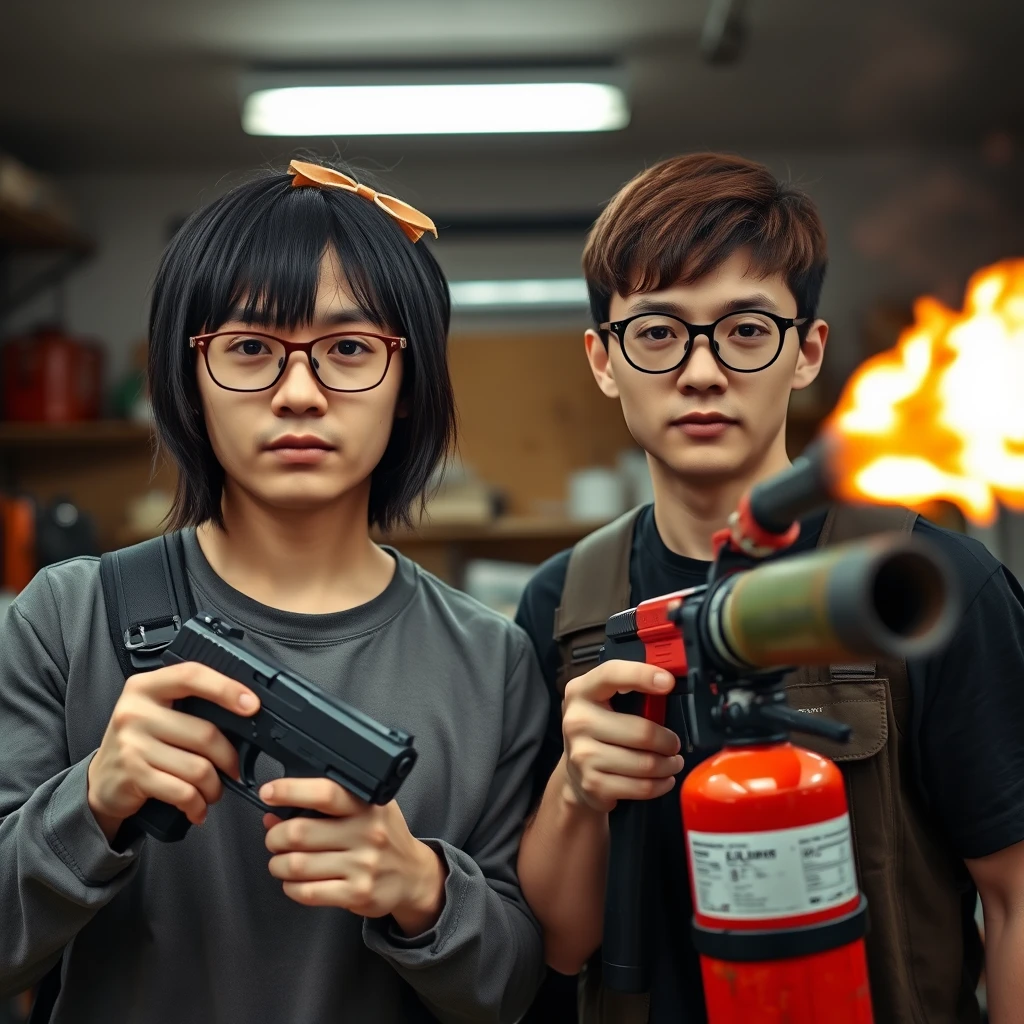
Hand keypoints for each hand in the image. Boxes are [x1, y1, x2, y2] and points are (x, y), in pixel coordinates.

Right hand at [87, 662, 259, 842]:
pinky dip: (197, 804)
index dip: (226, 688)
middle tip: (233, 768)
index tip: (252, 705)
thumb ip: (191, 704)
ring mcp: (132, 744)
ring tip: (213, 790)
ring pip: (198, 767)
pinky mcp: (133, 775)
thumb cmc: (141, 742)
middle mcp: (135, 711)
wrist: (100, 780)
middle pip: (205, 733)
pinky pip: (183, 792)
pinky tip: (198, 807)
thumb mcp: (157, 711)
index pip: (192, 676)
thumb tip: (243, 712)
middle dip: (229, 757)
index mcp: (146, 686)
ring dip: (214, 786)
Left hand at [261, 778, 446, 935]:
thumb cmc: (383, 836)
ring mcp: (363, 865)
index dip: (290, 790)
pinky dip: (291, 887)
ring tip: (281, 862)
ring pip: (297, 865)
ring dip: (278, 864)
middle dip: (275, 837)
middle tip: (275, 839)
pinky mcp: (357, 893)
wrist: (413, 875)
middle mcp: (366, 832)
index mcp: (367, 804)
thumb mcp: (363, 810)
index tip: (269, 792)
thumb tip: (272, 817)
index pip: (325, 791)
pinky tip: (295, 882)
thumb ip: (322, 809)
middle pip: (299, 832)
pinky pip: (307, 892)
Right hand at [561, 660, 683, 812]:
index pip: (611, 674)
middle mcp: (577, 721)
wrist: (574, 773)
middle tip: (674, 744)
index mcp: (581, 691)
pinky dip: (660, 785)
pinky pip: (641, 787)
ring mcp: (582, 755)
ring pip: (645, 763)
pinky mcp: (592, 784)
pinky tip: (663, 779)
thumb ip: (633, 691)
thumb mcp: (606, 703)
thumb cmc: (601, 731)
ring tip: (672, 762)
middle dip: (668, 741)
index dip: (641, 675)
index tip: (668, 682)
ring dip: (668, 765)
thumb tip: (669, 682)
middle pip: (641, 732)